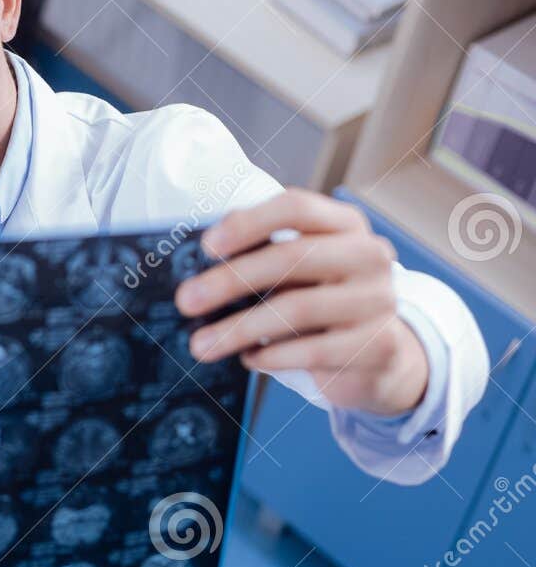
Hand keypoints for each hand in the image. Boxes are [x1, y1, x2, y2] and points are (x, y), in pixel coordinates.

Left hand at [175, 190, 428, 415]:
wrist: (381, 355)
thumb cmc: (322, 302)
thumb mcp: (298, 272)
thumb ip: (262, 256)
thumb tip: (200, 262)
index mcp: (345, 225)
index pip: (296, 207)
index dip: (248, 223)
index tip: (206, 247)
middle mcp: (368, 255)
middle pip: (291, 257)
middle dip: (229, 280)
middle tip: (186, 301)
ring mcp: (379, 300)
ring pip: (296, 308)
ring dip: (238, 329)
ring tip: (201, 345)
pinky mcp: (379, 345)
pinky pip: (312, 351)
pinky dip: (271, 357)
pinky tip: (248, 359)